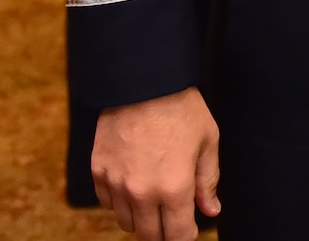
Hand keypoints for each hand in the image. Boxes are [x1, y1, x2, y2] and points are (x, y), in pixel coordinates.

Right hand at [92, 87, 220, 240]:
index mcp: (174, 188)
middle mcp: (142, 193)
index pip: (177, 235)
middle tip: (172, 219)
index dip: (185, 236)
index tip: (189, 230)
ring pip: (126, 222)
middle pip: (149, 235)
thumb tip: (210, 209)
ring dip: (141, 218)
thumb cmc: (181, 108)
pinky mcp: (98, 172)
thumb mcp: (206, 141)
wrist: (142, 82)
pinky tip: (134, 185)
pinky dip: (120, 202)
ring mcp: (116, 184)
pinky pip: (108, 203)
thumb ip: (207, 180)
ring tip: (154, 200)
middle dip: (163, 232)